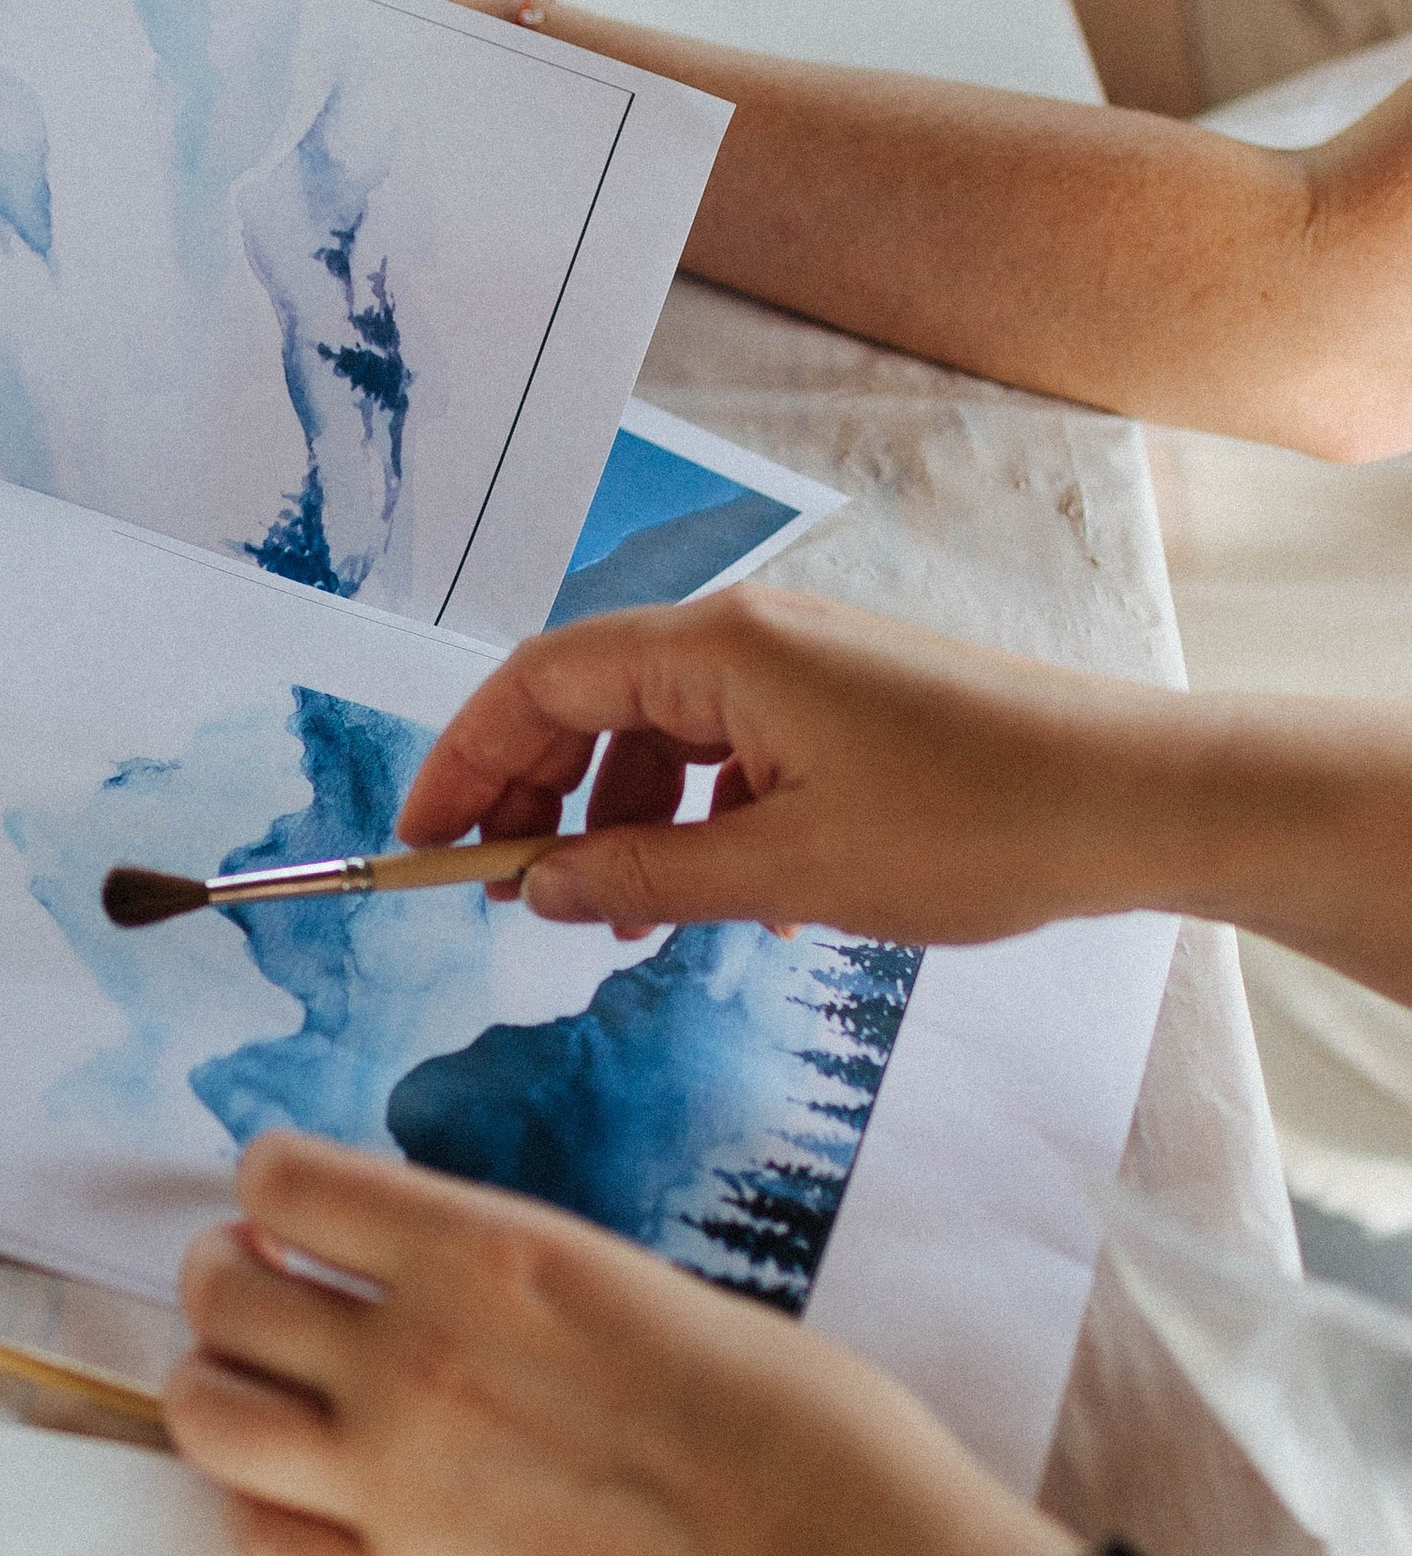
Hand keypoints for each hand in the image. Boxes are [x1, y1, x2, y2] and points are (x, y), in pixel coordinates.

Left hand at [167, 1132, 1074, 1555]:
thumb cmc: (813, 1445)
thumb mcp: (661, 1299)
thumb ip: (537, 1295)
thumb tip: (487, 1305)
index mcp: (491, 1253)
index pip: (287, 1186)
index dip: (277, 1197)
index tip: (296, 1219)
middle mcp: (414, 1353)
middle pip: (224, 1293)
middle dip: (229, 1283)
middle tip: (260, 1298)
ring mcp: (396, 1485)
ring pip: (208, 1413)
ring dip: (215, 1390)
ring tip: (257, 1396)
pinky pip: (261, 1548)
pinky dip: (258, 1517)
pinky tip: (304, 1509)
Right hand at [396, 585, 1190, 946]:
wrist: (1132, 800)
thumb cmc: (975, 824)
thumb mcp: (788, 872)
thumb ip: (644, 878)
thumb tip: (534, 888)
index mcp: (720, 649)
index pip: (541, 680)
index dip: (467, 758)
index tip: (423, 840)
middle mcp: (748, 637)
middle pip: (588, 699)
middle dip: (530, 793)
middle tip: (491, 888)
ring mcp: (797, 668)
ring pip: (657, 731)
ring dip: (615, 818)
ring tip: (612, 918)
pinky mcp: (839, 707)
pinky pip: (726, 750)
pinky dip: (693, 817)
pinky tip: (718, 901)